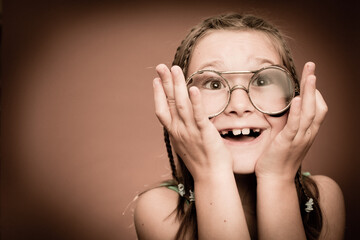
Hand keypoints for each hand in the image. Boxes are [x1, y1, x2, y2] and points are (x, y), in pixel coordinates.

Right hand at [153, 64, 232, 180]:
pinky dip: (195, 101)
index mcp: (174, 132)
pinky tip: (193, 88)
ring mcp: (190, 131)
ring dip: (177, 86)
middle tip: (161, 66)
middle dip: (164, 83)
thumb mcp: (185, 144)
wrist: (211, 177)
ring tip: (175, 69)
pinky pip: (198, 115)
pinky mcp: (204, 133)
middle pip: (168, 102)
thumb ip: (182, 130)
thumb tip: (180, 121)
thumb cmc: (201, 162)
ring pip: (181, 104)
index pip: (162, 109)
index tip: (156, 80)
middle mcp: (179, 130)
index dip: (158, 94)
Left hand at [255, 62, 327, 181]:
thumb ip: (288, 124)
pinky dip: (299, 111)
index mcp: (307, 132)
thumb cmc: (277, 159)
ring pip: (310, 112)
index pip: (318, 108)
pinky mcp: (288, 142)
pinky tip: (299, 98)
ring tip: (310, 75)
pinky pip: (296, 125)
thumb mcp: (286, 139)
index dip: (316, 92)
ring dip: (311, 92)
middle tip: (312, 66)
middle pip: (318, 105)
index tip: (309, 77)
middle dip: (315, 84)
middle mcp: (307, 134)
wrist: (274, 179)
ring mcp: (299, 138)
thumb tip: (282, 110)